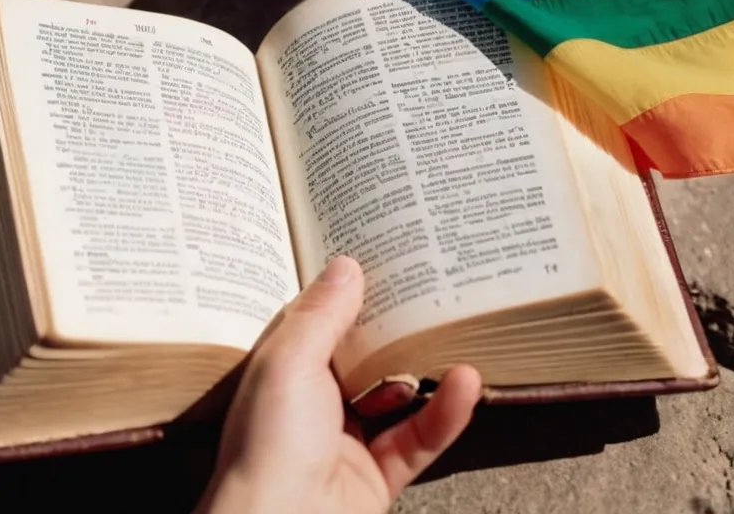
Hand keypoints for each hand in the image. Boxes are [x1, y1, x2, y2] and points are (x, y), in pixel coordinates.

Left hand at [196, 255, 482, 513]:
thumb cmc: (268, 449)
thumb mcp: (288, 364)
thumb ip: (321, 316)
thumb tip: (346, 265)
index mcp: (278, 373)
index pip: (316, 320)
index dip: (346, 290)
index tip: (381, 256)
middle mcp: (309, 404)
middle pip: (362, 354)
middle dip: (396, 325)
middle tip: (435, 285)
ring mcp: (345, 442)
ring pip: (397, 395)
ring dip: (428, 367)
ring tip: (460, 330)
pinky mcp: (377, 476)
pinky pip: (420, 438)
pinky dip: (445, 412)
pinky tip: (466, 384)